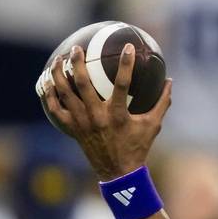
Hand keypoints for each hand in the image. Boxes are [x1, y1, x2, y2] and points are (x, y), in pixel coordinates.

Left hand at [43, 44, 171, 180]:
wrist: (118, 171)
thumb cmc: (138, 146)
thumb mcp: (153, 125)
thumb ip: (162, 102)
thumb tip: (170, 81)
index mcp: (118, 114)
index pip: (122, 83)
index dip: (126, 63)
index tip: (128, 47)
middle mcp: (97, 116)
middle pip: (83, 83)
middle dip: (78, 63)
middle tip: (77, 49)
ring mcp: (82, 123)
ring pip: (65, 94)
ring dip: (59, 75)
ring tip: (57, 61)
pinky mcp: (72, 129)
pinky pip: (55, 110)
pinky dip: (50, 96)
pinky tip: (47, 84)